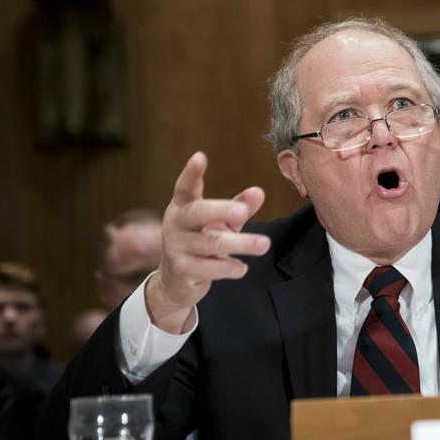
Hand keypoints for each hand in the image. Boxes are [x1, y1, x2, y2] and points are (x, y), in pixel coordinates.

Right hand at [146, 151, 270, 332]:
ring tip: (264, 244)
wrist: (176, 282)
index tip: (199, 157)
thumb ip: (239, 207)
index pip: (185, 187)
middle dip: (222, 211)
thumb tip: (259, 192)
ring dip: (241, 244)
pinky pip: (211, 268)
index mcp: (183, 207)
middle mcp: (175, 224)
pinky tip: (241, 268)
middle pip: (199, 213)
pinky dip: (230, 267)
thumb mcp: (221, 223)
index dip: (191, 173)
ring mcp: (176, 248)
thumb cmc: (202, 243)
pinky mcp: (182, 271)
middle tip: (243, 212)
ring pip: (211, 243)